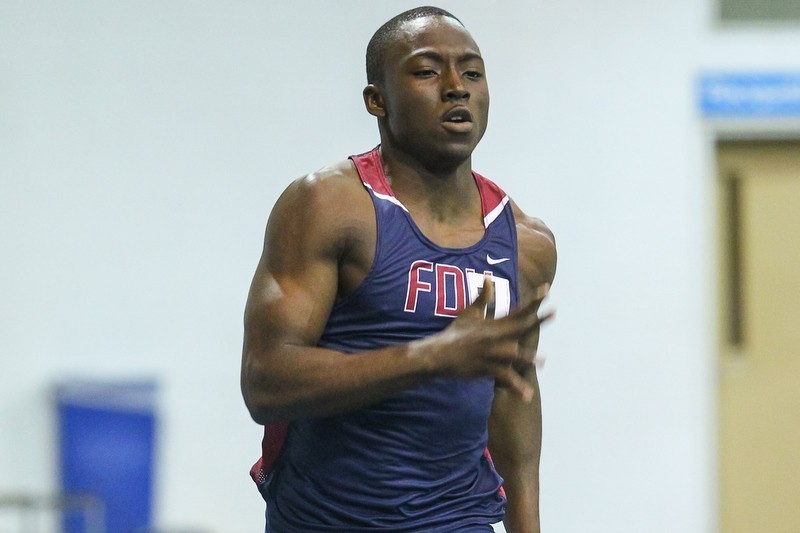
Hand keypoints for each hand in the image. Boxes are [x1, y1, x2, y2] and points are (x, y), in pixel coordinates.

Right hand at [422, 277, 552, 400]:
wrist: (438, 354)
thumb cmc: (455, 334)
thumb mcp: (469, 313)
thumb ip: (482, 298)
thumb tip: (488, 279)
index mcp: (494, 324)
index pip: (517, 310)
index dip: (532, 301)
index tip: (546, 290)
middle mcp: (494, 336)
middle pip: (520, 327)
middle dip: (537, 320)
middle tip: (554, 312)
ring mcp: (490, 352)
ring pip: (513, 355)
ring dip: (528, 358)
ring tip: (543, 362)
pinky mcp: (485, 368)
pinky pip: (504, 378)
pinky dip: (516, 387)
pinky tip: (527, 396)